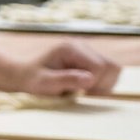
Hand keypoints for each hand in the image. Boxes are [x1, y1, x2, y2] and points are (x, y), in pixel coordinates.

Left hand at [0, 38, 120, 96]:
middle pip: (112, 66)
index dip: (94, 83)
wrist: (24, 74)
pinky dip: (102, 84)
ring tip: (84, 90)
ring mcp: (88, 52)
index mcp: (71, 48)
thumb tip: (89, 80)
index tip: (80, 92)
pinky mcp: (91, 60)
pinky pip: (109, 73)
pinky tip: (85, 88)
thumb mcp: (43, 82)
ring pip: (114, 69)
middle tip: (84, 93)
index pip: (100, 66)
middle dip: (102, 84)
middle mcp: (82, 46)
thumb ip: (65, 80)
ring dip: (104, 84)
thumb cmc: (31, 79)